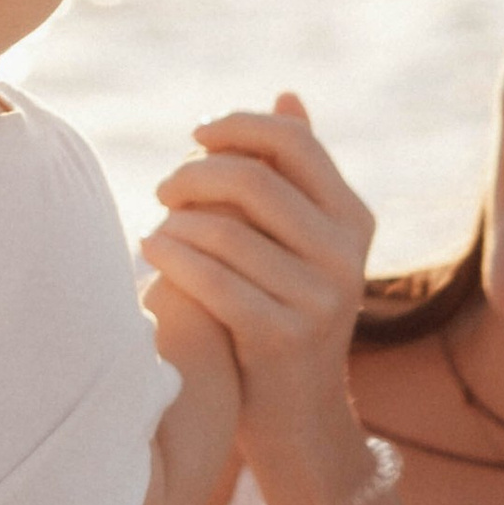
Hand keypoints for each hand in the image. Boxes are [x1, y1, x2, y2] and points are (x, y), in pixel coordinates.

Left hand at [141, 94, 374, 447]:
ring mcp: (322, 297)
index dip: (236, 126)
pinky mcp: (287, 335)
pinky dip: (172, 259)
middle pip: (252, 179)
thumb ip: (294, 172)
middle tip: (162, 189)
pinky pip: (213, 279)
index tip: (194, 135)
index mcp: (352, 217)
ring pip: (224, 229)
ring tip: (153, 228)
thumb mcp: (298, 238)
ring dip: (175, 222)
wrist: (294, 410)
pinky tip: (151, 253)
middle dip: (193, 174)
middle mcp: (347, 253)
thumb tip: (288, 95)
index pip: (292, 141)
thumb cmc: (282, 304)